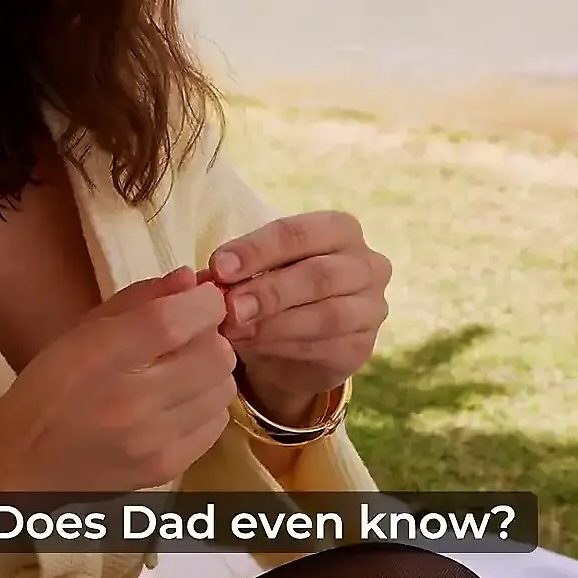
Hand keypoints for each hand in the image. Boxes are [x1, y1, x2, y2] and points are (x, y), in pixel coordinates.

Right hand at [0, 267, 235, 492]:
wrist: (24, 463)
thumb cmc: (48, 387)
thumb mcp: (81, 330)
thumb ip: (139, 299)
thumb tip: (192, 279)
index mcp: (102, 357)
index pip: (177, 320)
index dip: (204, 301)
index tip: (202, 297)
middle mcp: (133, 402)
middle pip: (214, 354)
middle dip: (210, 335)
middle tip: (188, 337)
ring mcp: (154, 441)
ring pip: (223, 389)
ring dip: (211, 371)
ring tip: (182, 370)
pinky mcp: (167, 468)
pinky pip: (217, 423)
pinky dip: (207, 405)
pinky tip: (181, 401)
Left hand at [206, 211, 391, 421]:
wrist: (294, 347)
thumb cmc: (275, 292)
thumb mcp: (253, 274)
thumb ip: (234, 272)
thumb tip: (205, 280)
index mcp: (339, 229)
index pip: (297, 232)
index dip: (256, 249)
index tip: (219, 267)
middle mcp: (367, 264)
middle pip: (318, 274)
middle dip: (269, 291)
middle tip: (230, 307)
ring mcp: (371, 308)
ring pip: (327, 315)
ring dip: (276, 324)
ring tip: (236, 331)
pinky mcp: (363, 347)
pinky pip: (328, 347)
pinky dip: (286, 347)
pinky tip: (255, 348)